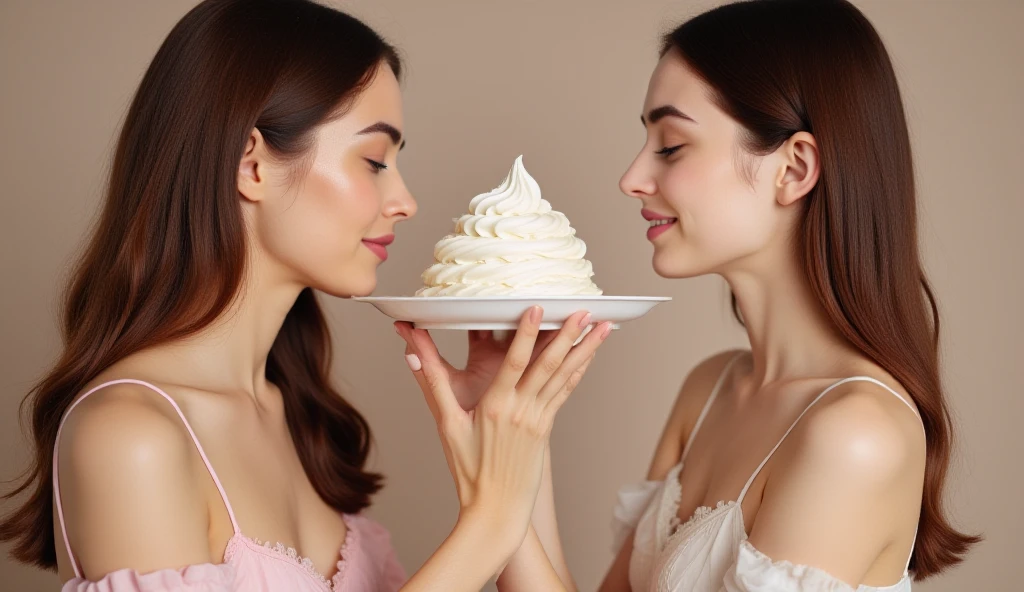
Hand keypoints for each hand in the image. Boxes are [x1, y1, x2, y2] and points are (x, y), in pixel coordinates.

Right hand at [395, 307, 609, 545]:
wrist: (496, 510)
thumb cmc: (468, 470)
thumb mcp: (445, 425)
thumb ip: (431, 382)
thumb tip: (411, 350)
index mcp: (495, 406)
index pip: (515, 362)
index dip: (527, 333)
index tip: (536, 308)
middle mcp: (521, 410)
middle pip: (549, 365)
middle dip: (569, 334)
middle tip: (586, 309)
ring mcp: (539, 419)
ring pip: (565, 376)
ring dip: (586, 349)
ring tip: (604, 327)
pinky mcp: (547, 428)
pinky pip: (565, 392)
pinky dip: (579, 371)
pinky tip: (590, 355)